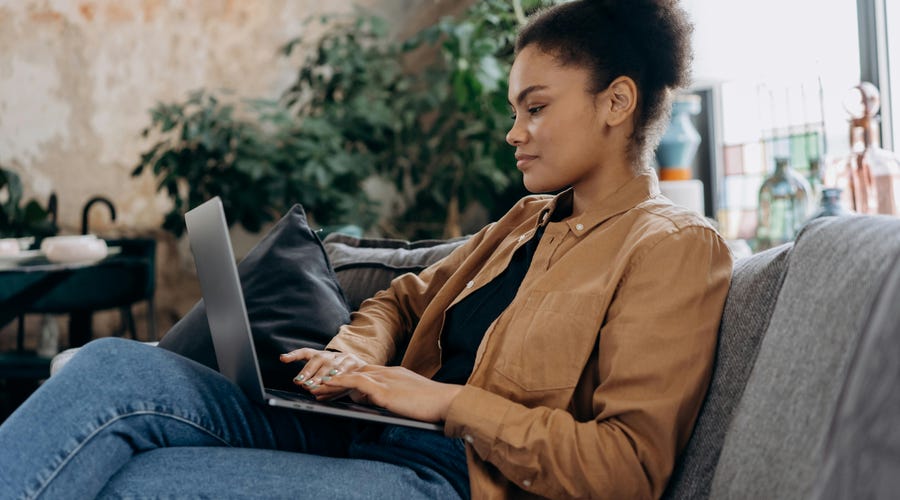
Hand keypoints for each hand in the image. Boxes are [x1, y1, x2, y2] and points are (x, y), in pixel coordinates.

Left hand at [279, 348, 366, 399]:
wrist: (365, 372)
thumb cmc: (340, 377)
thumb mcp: (326, 381)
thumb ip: (315, 383)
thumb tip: (310, 390)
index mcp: (321, 356)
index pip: (305, 353)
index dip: (293, 355)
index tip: (283, 359)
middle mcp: (331, 354)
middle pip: (318, 359)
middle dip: (309, 372)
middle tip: (303, 384)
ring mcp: (342, 357)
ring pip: (331, 365)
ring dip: (323, 376)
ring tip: (317, 386)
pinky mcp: (353, 361)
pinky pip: (346, 369)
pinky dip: (340, 377)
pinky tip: (335, 383)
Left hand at [322, 365, 462, 422]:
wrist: (447, 402)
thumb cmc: (433, 406)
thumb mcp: (410, 400)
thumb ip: (394, 399)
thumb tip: (380, 404)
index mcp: (394, 375)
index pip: (365, 374)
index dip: (348, 380)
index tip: (334, 388)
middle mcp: (388, 373)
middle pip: (354, 374)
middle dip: (335, 382)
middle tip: (318, 391)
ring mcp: (385, 379)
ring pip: (351, 376)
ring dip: (331, 384)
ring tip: (316, 392)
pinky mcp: (384, 389)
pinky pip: (355, 382)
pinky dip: (338, 383)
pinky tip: (326, 387)